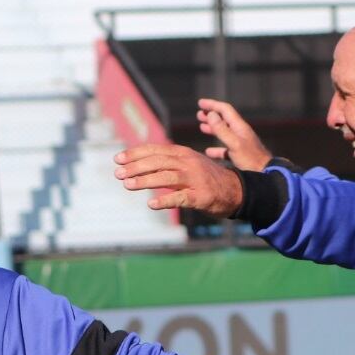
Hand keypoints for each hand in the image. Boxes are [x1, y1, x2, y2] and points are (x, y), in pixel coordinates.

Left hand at [114, 144, 242, 216]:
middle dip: (135, 167)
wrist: (237, 190)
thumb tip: (140, 165)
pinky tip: (151, 205)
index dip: (135, 154)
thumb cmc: (207, 178)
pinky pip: (180, 198)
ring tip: (127, 185)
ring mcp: (194, 179)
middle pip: (157, 162)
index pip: (155, 150)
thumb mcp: (188, 164)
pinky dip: (165, 201)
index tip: (118, 159)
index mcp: (183, 153)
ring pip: (166, 178)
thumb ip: (168, 163)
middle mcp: (188, 163)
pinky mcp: (200, 196)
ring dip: (145, 181)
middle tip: (117, 174)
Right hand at [196, 98, 272, 170]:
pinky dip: (216, 148)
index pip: (225, 110)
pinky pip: (225, 148)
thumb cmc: (250, 159)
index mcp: (239, 127)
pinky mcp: (239, 155)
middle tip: (199, 114)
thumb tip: (210, 114)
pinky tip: (208, 152)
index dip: (212, 105)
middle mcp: (240, 133)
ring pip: (224, 132)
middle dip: (211, 115)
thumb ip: (222, 130)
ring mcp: (240, 143)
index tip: (200, 103)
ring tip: (201, 127)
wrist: (266, 174)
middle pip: (224, 119)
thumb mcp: (234, 144)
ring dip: (212, 128)